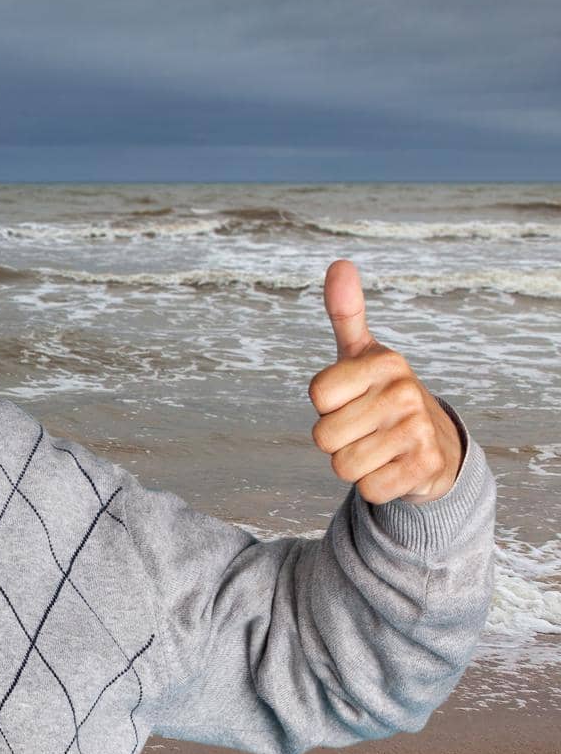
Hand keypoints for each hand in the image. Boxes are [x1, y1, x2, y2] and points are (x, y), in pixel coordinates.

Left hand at [308, 259, 463, 505]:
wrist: (436, 444)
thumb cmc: (382, 394)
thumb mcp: (361, 353)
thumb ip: (346, 312)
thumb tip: (339, 264)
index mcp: (385, 362)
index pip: (317, 394)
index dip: (326, 404)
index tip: (350, 398)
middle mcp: (404, 392)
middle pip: (323, 436)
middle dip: (335, 439)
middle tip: (363, 428)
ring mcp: (419, 431)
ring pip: (342, 466)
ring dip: (352, 464)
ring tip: (377, 447)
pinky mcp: (426, 469)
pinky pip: (368, 490)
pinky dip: (373, 486)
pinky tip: (393, 468)